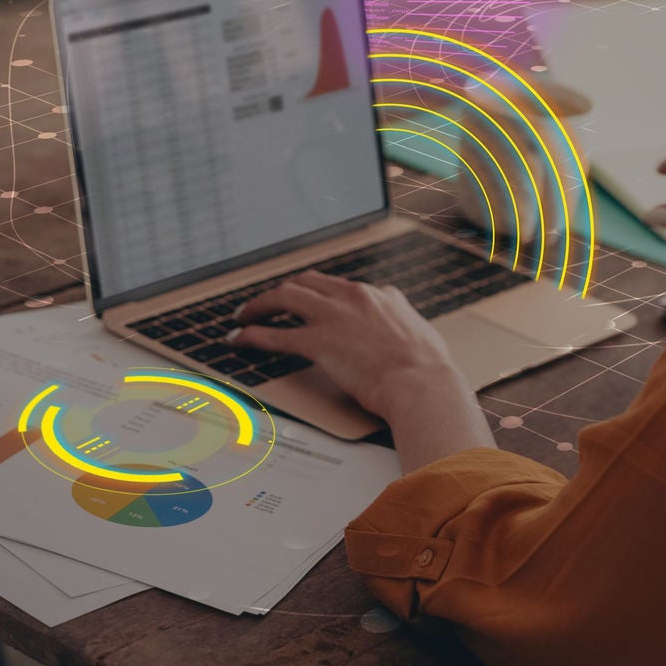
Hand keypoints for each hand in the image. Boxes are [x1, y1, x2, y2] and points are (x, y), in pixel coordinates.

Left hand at [227, 272, 464, 419]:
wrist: (421, 382)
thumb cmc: (427, 366)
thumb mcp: (419, 328)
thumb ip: (403, 315)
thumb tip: (401, 310)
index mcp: (376, 295)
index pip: (336, 285)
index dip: (315, 293)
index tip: (305, 303)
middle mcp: (350, 297)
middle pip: (304, 283)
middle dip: (281, 292)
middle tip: (267, 306)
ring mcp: (332, 317)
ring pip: (284, 297)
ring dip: (259, 306)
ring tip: (244, 317)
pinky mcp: (317, 342)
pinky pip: (274, 335)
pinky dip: (251, 335)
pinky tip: (238, 340)